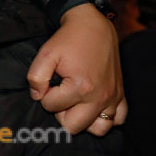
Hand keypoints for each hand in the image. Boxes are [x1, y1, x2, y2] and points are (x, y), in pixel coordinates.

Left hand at [28, 3, 126, 134]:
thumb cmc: (68, 40)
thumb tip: (37, 96)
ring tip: (76, 102)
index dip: (44, 95)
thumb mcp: (45, 54)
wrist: (93, 26)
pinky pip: (118, 119)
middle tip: (60, 95)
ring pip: (98, 129)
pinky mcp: (120, 95)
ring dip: (84, 120)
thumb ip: (35, 77)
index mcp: (80, 87)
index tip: (50, 81)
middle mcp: (100, 96)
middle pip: (73, 126)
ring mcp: (112, 97)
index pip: (51, 107)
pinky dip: (105, 117)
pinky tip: (93, 105)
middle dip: (61, 113)